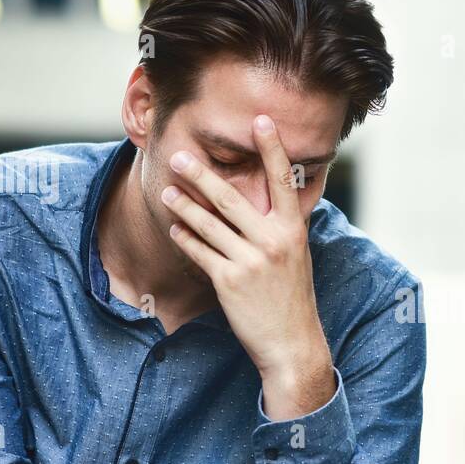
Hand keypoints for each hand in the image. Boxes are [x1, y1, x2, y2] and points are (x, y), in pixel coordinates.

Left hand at [163, 114, 335, 418]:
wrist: (291, 343)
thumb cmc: (292, 297)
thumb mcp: (297, 256)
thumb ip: (282, 227)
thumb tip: (272, 199)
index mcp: (293, 230)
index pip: (283, 180)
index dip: (272, 148)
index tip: (261, 120)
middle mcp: (273, 241)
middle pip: (230, 198)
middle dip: (201, 175)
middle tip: (181, 156)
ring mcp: (250, 262)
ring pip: (208, 223)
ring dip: (184, 204)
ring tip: (167, 190)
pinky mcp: (229, 282)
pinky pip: (200, 252)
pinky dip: (185, 237)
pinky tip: (174, 226)